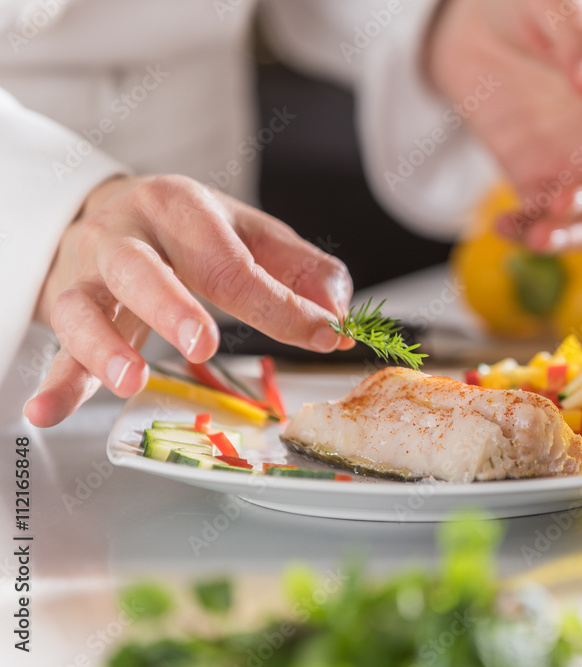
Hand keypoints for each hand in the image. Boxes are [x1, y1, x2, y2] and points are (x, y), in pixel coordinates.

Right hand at [25, 175, 353, 426]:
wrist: (102, 210)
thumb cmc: (188, 231)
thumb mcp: (250, 233)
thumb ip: (301, 270)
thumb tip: (338, 314)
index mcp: (181, 209)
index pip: (232, 264)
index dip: (281, 306)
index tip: (324, 337)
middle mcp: (126, 234)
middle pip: (141, 268)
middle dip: (172, 306)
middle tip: (202, 343)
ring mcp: (87, 273)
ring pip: (85, 306)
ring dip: (105, 346)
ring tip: (130, 381)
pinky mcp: (63, 309)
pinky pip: (55, 349)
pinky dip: (54, 383)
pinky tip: (45, 412)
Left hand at [427, 0, 581, 251]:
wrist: (476, 20)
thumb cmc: (531, 0)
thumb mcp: (559, 5)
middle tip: (565, 201)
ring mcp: (580, 164)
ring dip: (571, 234)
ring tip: (537, 239)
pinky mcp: (540, 181)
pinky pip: (543, 218)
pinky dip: (526, 230)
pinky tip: (502, 228)